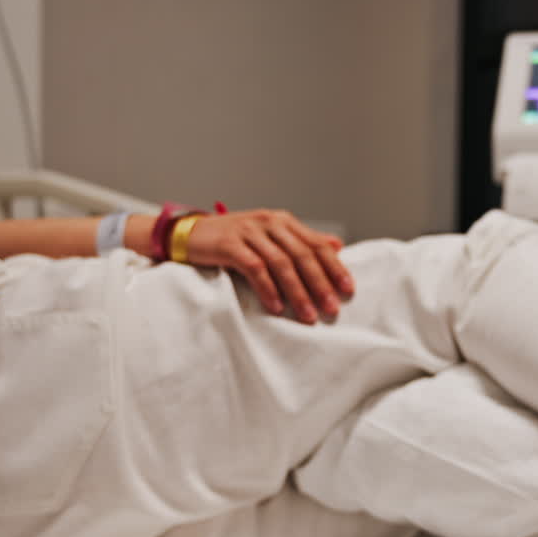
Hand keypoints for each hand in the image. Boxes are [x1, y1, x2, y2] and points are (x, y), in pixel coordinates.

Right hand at [184, 209, 352, 322]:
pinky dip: (268, 288)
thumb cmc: (233, 240)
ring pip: (281, 263)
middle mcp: (269, 222)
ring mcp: (248, 232)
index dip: (334, 267)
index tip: (348, 289)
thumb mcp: (270, 236)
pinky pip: (254, 268)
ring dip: (297, 292)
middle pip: (302, 255)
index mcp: (283, 221)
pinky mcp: (229, 244)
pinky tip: (276, 306)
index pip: (316, 244)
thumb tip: (337, 246)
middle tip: (332, 308)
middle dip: (320, 284)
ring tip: (308, 315)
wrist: (189, 234)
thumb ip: (302, 240)